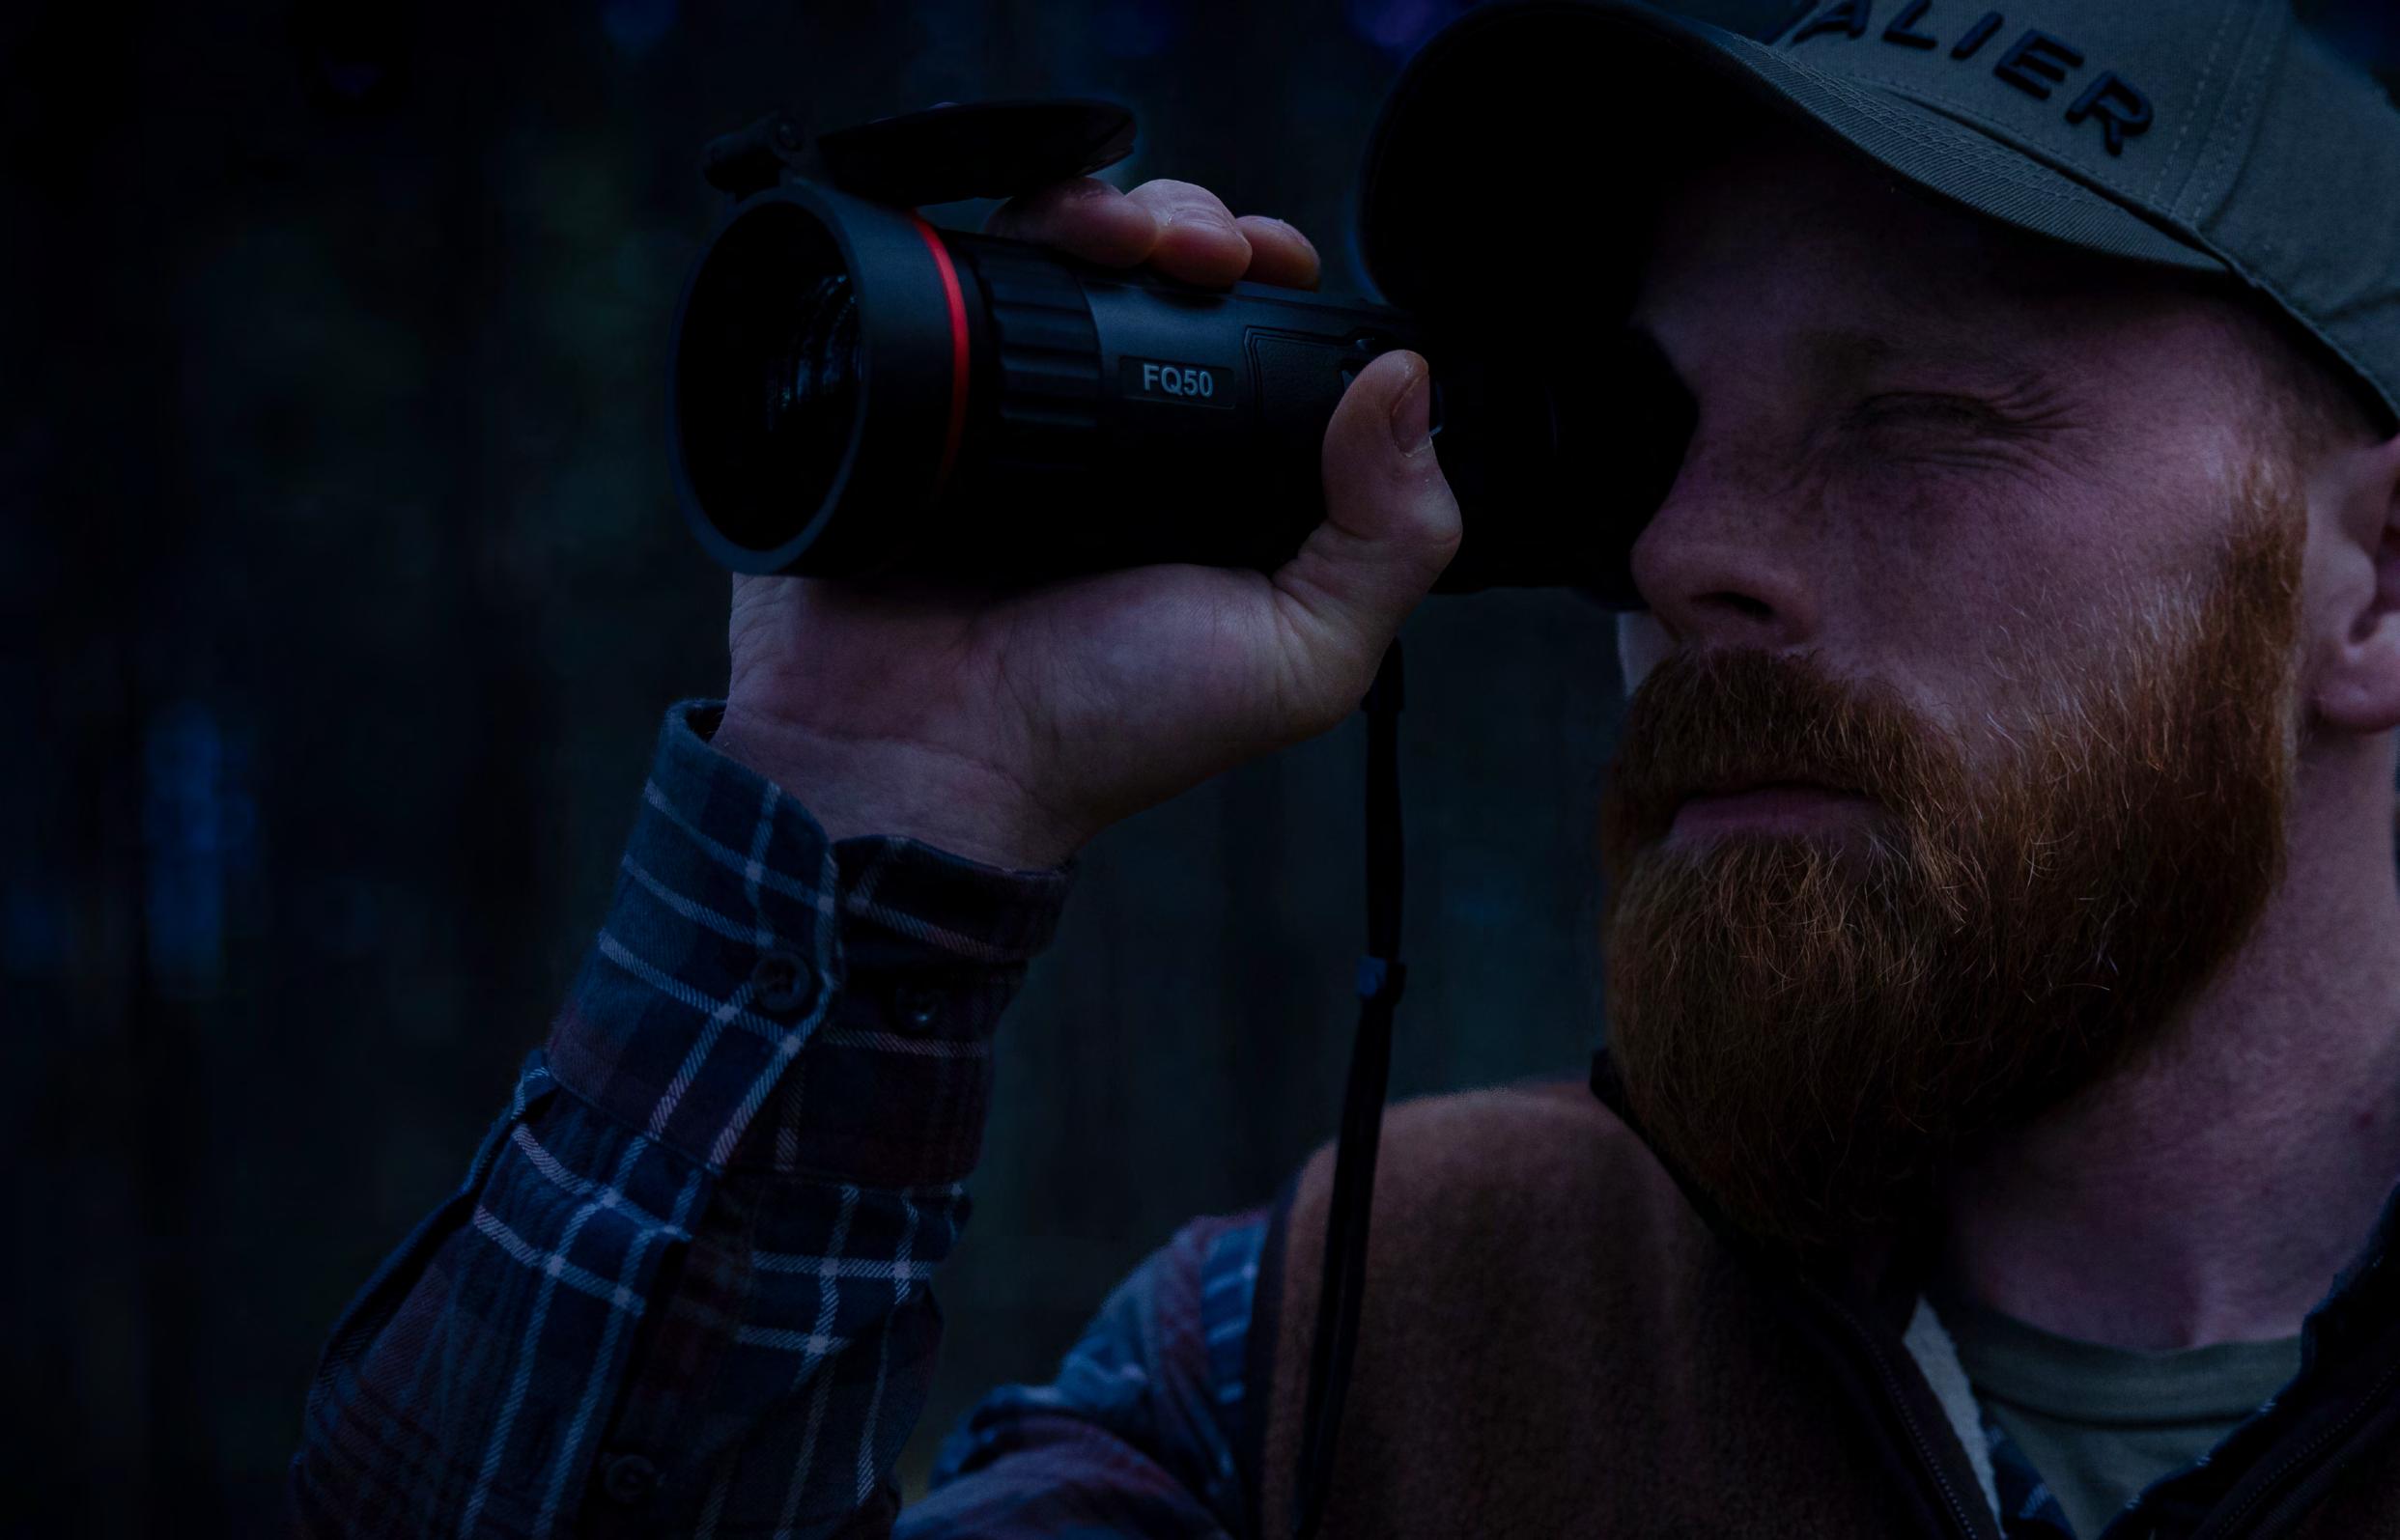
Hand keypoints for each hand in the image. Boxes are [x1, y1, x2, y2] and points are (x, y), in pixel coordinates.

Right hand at [711, 177, 1461, 869]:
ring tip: (1129, 240)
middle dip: (1198, 231)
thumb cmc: (1108, 728)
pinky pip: (972, 276)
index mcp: (1224, 485)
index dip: (1281, 284)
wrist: (930, 753)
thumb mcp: (1301, 657)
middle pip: (1172, 279)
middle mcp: (1132, 438)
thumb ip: (1389, 541)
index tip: (1279, 264)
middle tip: (1202, 255)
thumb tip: (1409, 387)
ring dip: (1118, 215)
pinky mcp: (935, 388)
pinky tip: (1052, 241)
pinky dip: (1015, 232)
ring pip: (1078, 258)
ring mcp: (1026, 407)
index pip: (1270, 343)